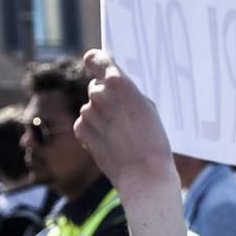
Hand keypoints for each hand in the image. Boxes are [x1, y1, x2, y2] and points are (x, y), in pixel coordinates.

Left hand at [75, 51, 175, 193]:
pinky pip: (85, 124)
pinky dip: (95, 131)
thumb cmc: (154, 143)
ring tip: (121, 135)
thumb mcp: (148, 109)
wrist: (144, 175)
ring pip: (91, 108)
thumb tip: (116, 92)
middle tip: (123, 115)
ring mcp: (87, 112)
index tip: (98, 66)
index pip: (96, 59)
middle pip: (96, 87)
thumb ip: (128, 94)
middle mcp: (98, 94)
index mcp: (118, 83)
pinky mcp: (81, 130)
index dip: (96, 62)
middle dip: (106, 98)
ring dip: (102, 117)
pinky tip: (111, 143)